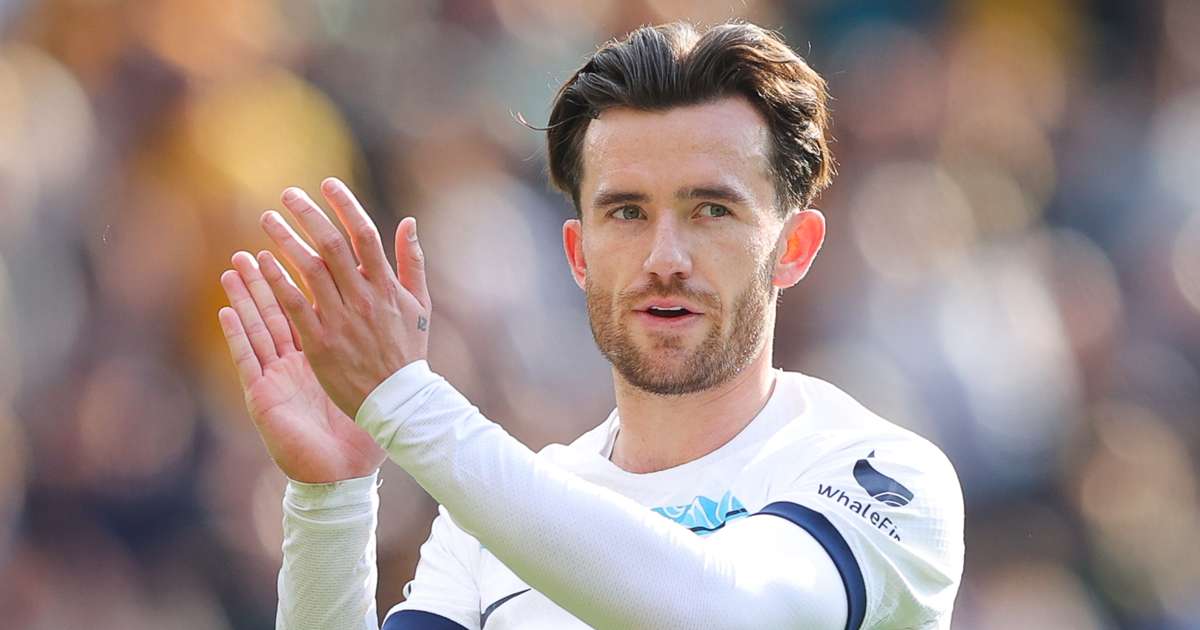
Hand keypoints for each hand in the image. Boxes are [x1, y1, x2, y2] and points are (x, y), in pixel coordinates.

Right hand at [218, 252, 385, 482]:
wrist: (343, 474)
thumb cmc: (357, 432)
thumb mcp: (371, 383)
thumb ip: (376, 346)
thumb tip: (390, 315)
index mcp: (319, 355)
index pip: (307, 308)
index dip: (299, 278)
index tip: (298, 248)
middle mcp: (294, 362)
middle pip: (277, 311)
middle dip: (265, 278)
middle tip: (254, 244)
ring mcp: (276, 377)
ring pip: (258, 328)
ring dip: (246, 296)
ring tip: (233, 266)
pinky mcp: (264, 396)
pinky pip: (248, 360)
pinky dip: (237, 335)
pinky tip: (226, 312)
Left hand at [255, 177, 430, 418]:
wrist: (397, 401)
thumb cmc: (407, 351)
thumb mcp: (420, 304)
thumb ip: (413, 262)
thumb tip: (408, 221)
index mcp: (387, 286)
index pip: (364, 234)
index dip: (345, 205)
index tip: (328, 184)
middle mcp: (363, 298)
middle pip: (331, 245)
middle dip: (307, 214)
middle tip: (287, 194)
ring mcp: (340, 319)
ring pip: (308, 269)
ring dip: (286, 240)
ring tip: (268, 220)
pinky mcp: (319, 342)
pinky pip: (293, 304)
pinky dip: (277, 280)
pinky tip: (262, 261)